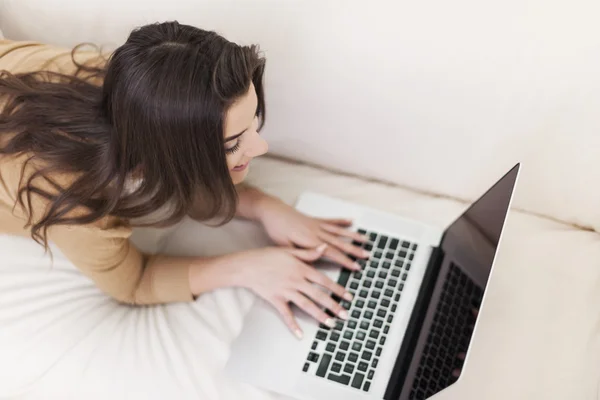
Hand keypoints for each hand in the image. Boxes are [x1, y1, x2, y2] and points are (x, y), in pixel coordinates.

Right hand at [234, 244, 352, 338]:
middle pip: (318, 295)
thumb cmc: (267, 256)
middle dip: (334, 306)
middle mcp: (296, 281)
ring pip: (306, 306)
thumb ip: (309, 252)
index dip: (338, 289)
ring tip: (331, 324)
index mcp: (301, 269)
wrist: (247, 265)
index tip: (349, 296)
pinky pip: (286, 314)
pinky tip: (300, 334)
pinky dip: (293, 325)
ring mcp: (286, 292)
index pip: (324, 281)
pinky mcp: (276, 300)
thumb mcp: (289, 250)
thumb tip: (325, 248)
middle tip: (345, 315)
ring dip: (320, 316)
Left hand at [256, 196, 369, 270]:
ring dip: (353, 236)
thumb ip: (302, 253)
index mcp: (310, 241)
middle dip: (355, 250)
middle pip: (340, 242)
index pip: (332, 253)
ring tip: (366, 240)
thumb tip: (319, 258)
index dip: (345, 260)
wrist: (272, 212)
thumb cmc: (276, 230)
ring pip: (339, 231)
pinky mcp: (315, 219)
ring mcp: (317, 225)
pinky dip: (342, 221)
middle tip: (368, 256)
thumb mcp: (285, 246)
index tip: (356, 267)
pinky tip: (351, 221)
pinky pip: (331, 221)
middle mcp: (317, 232)